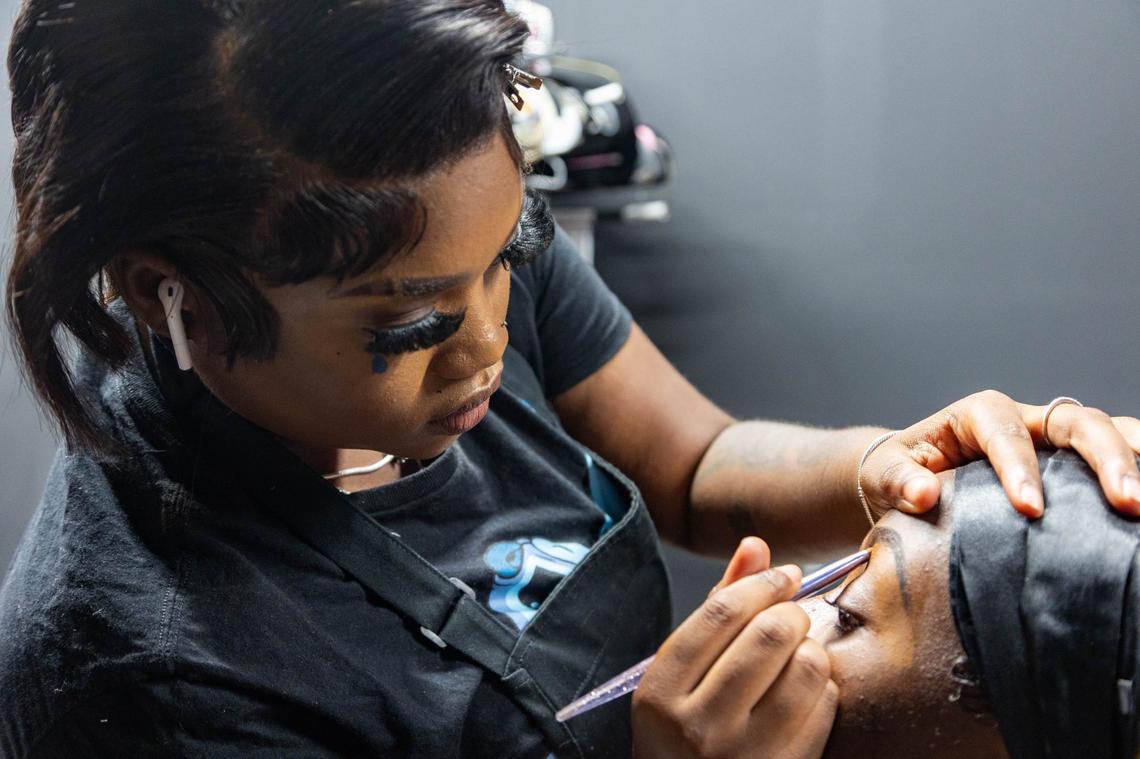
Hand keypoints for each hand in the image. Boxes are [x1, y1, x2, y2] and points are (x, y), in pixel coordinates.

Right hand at [632, 538, 835, 758]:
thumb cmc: (685, 729)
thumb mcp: (681, 672)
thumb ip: (716, 607)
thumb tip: (756, 546)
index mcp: (661, 692)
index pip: (721, 611)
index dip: (762, 583)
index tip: (784, 576)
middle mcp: (699, 726)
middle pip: (769, 635)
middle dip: (792, 611)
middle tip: (792, 614)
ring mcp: (744, 755)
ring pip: (805, 669)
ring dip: (812, 648)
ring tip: (799, 652)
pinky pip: (825, 708)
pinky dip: (823, 687)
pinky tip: (804, 690)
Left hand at [860, 390, 1139, 518]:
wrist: (911, 480)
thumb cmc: (899, 474)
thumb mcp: (884, 475)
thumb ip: (898, 481)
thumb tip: (923, 493)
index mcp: (978, 414)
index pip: (1006, 433)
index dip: (1021, 468)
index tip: (1031, 511)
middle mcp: (1025, 419)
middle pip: (1075, 422)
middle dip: (1105, 459)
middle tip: (1128, 503)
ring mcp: (1055, 441)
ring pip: (1108, 432)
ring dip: (1136, 459)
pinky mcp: (1073, 465)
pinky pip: (1118, 455)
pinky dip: (1138, 468)